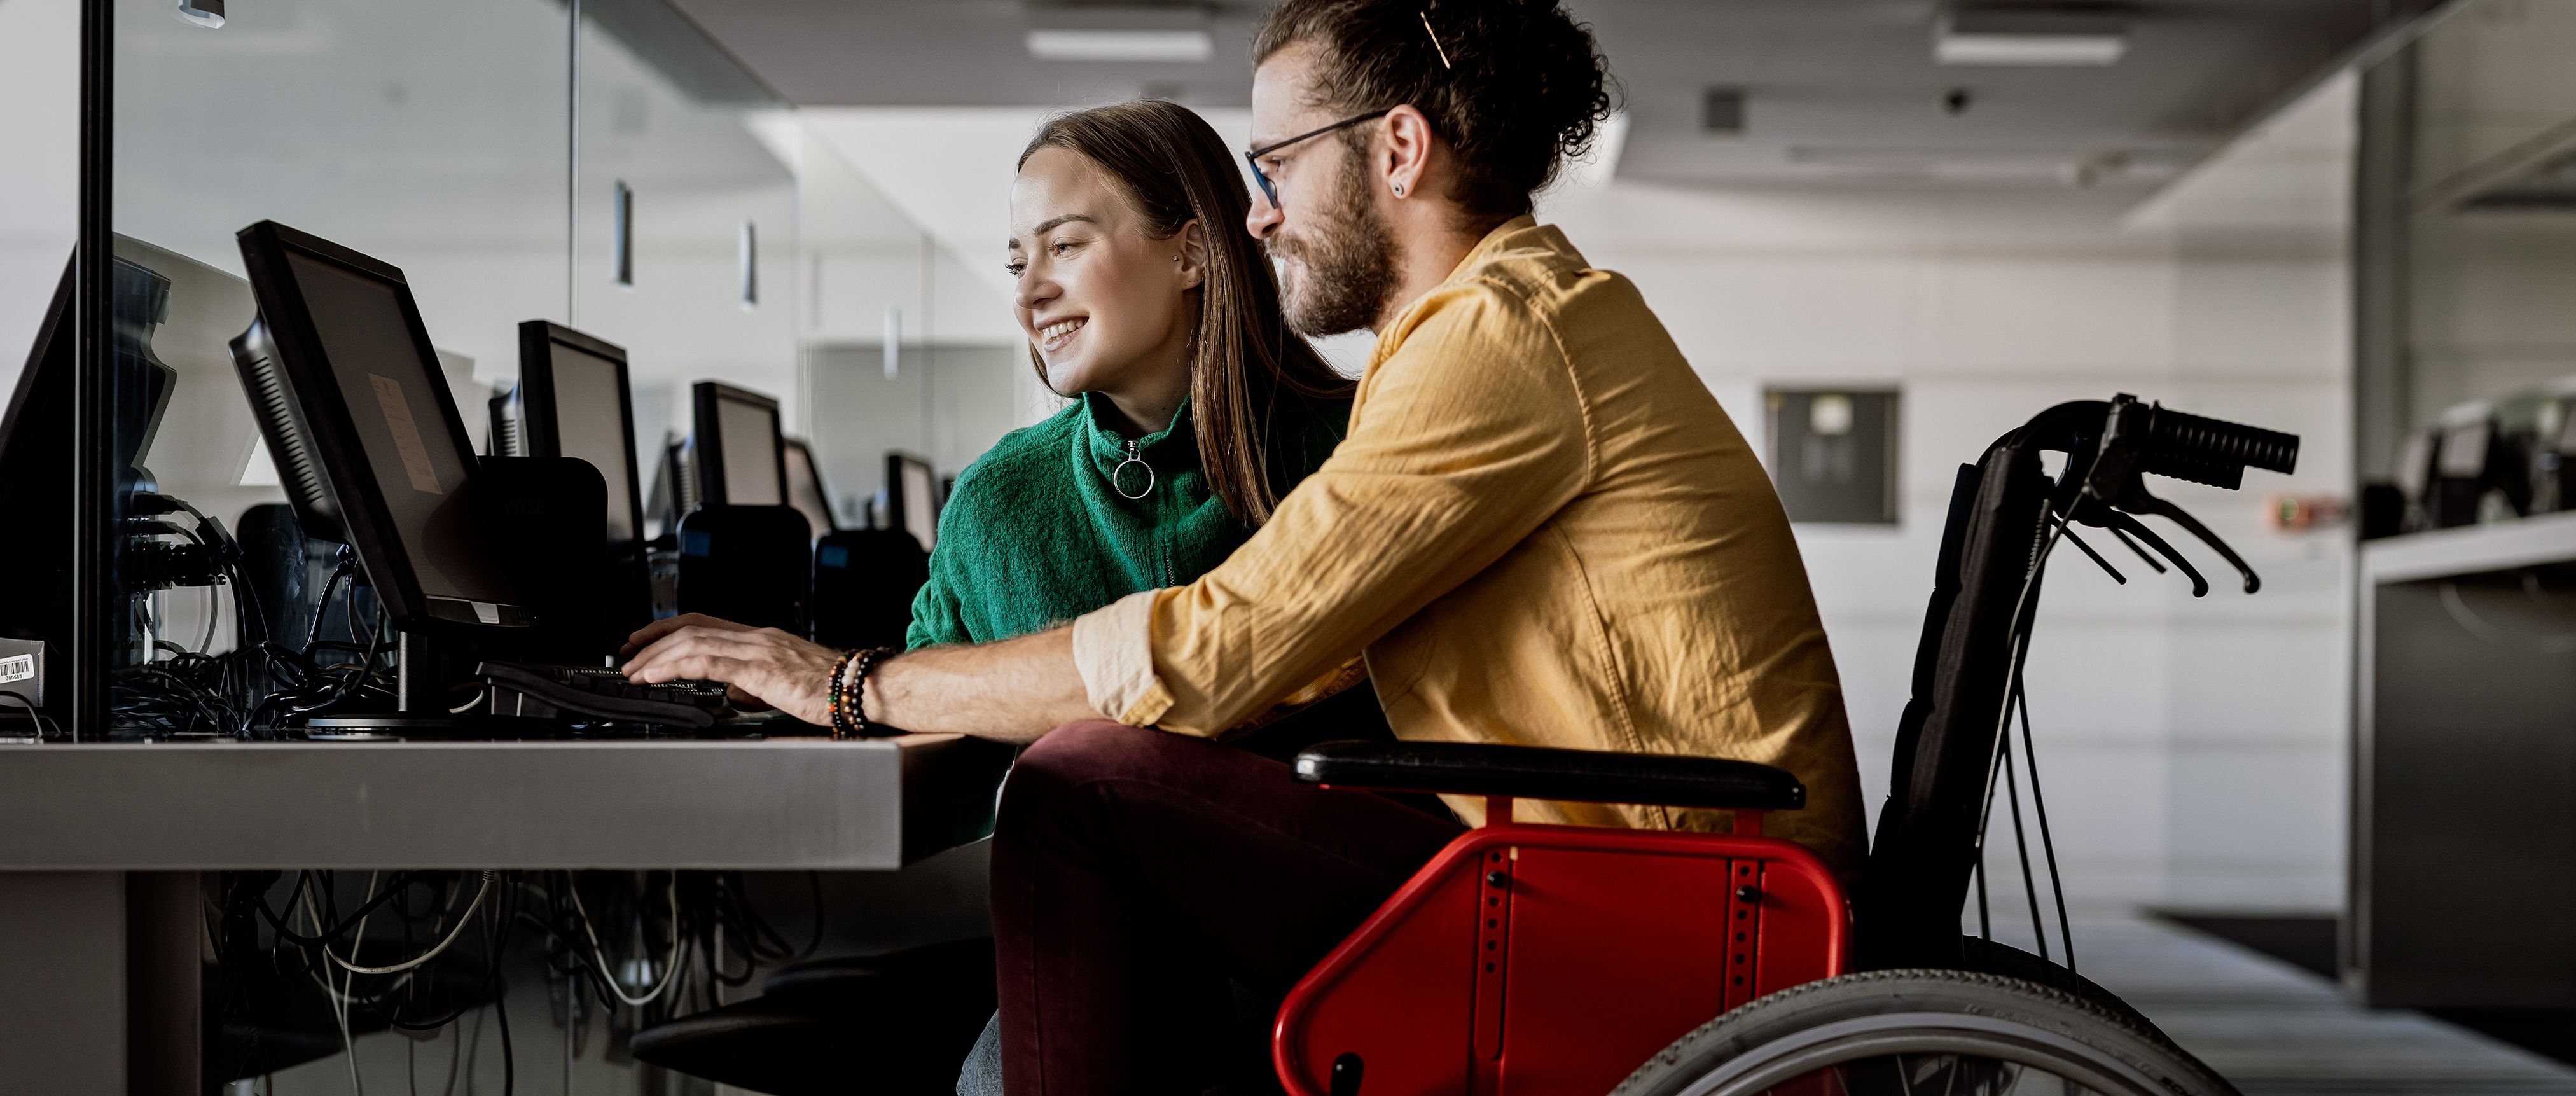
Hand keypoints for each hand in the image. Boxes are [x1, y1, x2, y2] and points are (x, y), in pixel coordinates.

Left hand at [620, 614, 847, 726]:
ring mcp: (758, 648)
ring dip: (655, 655)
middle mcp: (757, 637)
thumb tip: (732, 692)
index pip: (705, 623)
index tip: (644, 641)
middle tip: (625, 655)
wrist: (862, 687)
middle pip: (691, 628)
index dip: (669, 629)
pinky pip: (706, 660)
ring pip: (693, 640)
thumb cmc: (831, 689)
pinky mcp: (760, 667)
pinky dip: (673, 665)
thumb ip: (755, 683)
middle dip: (652, 640)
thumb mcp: (784, 684)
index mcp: (762, 639)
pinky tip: (655, 675)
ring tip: (632, 670)